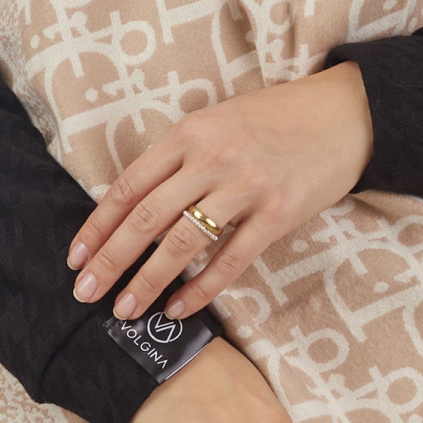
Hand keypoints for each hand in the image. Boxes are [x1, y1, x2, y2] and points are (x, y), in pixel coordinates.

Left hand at [68, 63, 372, 323]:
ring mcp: (246, 186)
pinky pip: (232, 259)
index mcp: (190, 132)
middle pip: (147, 219)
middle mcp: (212, 158)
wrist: (346, 113)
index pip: (129, 186)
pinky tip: (180, 307)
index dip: (98, 225)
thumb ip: (182, 156)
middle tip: (86, 293)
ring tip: (126, 309)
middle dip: (111, 260)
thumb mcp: (219, 121)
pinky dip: (202, 288)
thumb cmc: (278, 118)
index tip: (76, 257)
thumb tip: (139, 205)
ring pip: (183, 243)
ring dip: (148, 281)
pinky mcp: (279, 213)